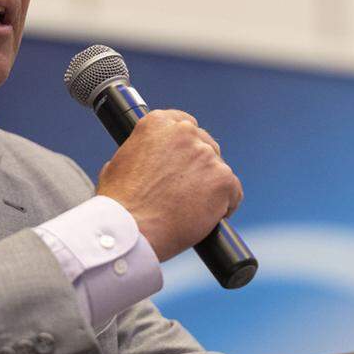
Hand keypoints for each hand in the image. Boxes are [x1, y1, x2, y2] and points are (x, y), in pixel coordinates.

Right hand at [95, 110, 242, 261]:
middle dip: (199, 167)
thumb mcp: (119, 162)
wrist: (131, 230)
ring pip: (218, 170)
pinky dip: (225, 205)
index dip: (186, 147)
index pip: (185, 124)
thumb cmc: (119, 204)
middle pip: (205, 146)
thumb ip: (140, 152)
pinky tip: (209, 218)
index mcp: (158, 122)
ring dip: (210, 188)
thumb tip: (148, 160)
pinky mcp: (223, 179)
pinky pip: (233, 192)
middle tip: (185, 192)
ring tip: (191, 210)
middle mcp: (184, 132)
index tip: (183, 163)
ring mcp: (206, 155)